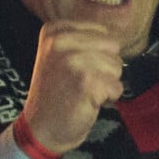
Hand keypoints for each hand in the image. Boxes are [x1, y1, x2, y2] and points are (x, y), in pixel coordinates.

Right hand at [23, 21, 123, 154]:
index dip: (98, 53)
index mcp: (55, 30)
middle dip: (105, 67)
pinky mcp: (87, 81)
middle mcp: (61, 41)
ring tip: (84, 91)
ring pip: (117, 65)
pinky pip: (117, 86)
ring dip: (106, 83)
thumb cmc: (57, 92)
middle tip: (82, 81)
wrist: (41, 128)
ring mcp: (74, 60)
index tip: (76, 69)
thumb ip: (84, 39)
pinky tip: (88, 101)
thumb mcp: (60, 54)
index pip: (102, 32)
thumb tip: (117, 37)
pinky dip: (108, 98)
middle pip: (113, 46)